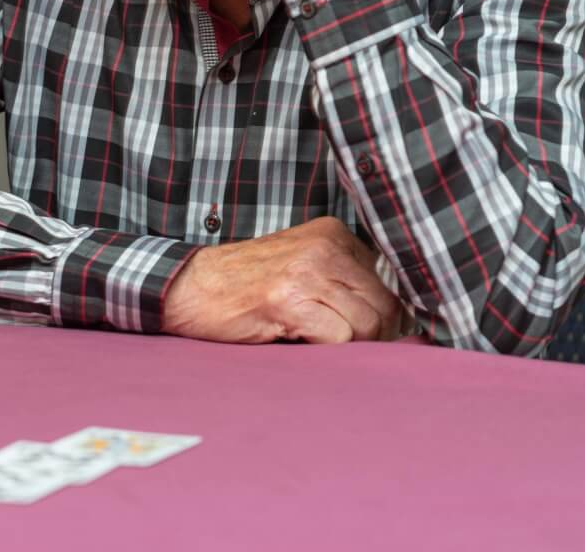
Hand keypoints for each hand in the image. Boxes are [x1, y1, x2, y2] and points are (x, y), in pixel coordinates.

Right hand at [161, 216, 402, 343]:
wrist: (190, 286)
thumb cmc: (244, 283)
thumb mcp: (300, 261)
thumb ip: (342, 276)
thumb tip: (394, 318)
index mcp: (332, 233)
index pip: (389, 282)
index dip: (384, 316)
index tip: (368, 332)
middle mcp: (325, 247)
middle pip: (384, 306)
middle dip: (373, 337)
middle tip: (344, 347)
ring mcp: (307, 272)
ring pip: (367, 325)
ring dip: (348, 347)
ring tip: (317, 343)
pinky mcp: (289, 300)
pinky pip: (339, 339)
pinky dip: (327, 352)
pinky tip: (300, 342)